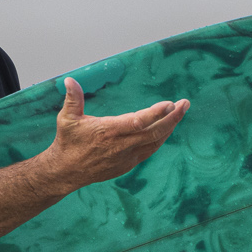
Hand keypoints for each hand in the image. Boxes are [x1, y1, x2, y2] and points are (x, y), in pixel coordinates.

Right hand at [42, 80, 188, 193]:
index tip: (170, 103)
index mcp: (108, 131)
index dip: (155, 113)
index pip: (138, 121)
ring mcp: (127, 156)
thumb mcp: (66, 119)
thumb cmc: (67, 143)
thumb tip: (69, 80)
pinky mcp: (128, 164)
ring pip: (155, 141)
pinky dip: (160, 138)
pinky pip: (150, 149)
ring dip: (169, 126)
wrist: (66, 172)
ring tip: (180, 111)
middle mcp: (121, 145)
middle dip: (172, 117)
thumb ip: (72, 98)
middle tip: (185, 103)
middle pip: (154, 132)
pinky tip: (167, 128)